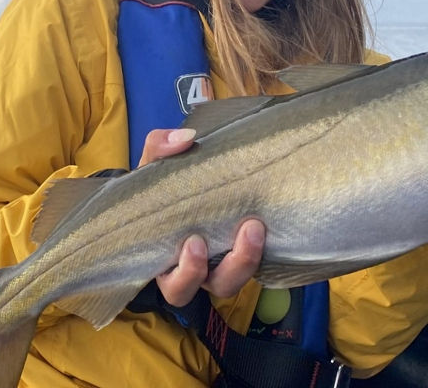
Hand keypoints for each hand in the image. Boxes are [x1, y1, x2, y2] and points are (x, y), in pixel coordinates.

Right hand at [138, 128, 265, 306]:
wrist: (185, 179)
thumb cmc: (165, 184)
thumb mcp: (155, 165)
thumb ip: (160, 148)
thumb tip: (185, 138)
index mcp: (170, 260)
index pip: (176, 283)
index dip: (185, 274)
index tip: (194, 243)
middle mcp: (199, 269)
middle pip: (215, 287)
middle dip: (228, 267)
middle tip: (238, 231)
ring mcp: (226, 261)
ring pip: (237, 280)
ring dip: (247, 259)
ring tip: (255, 227)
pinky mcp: (251, 250)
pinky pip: (262, 261)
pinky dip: (267, 248)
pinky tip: (272, 223)